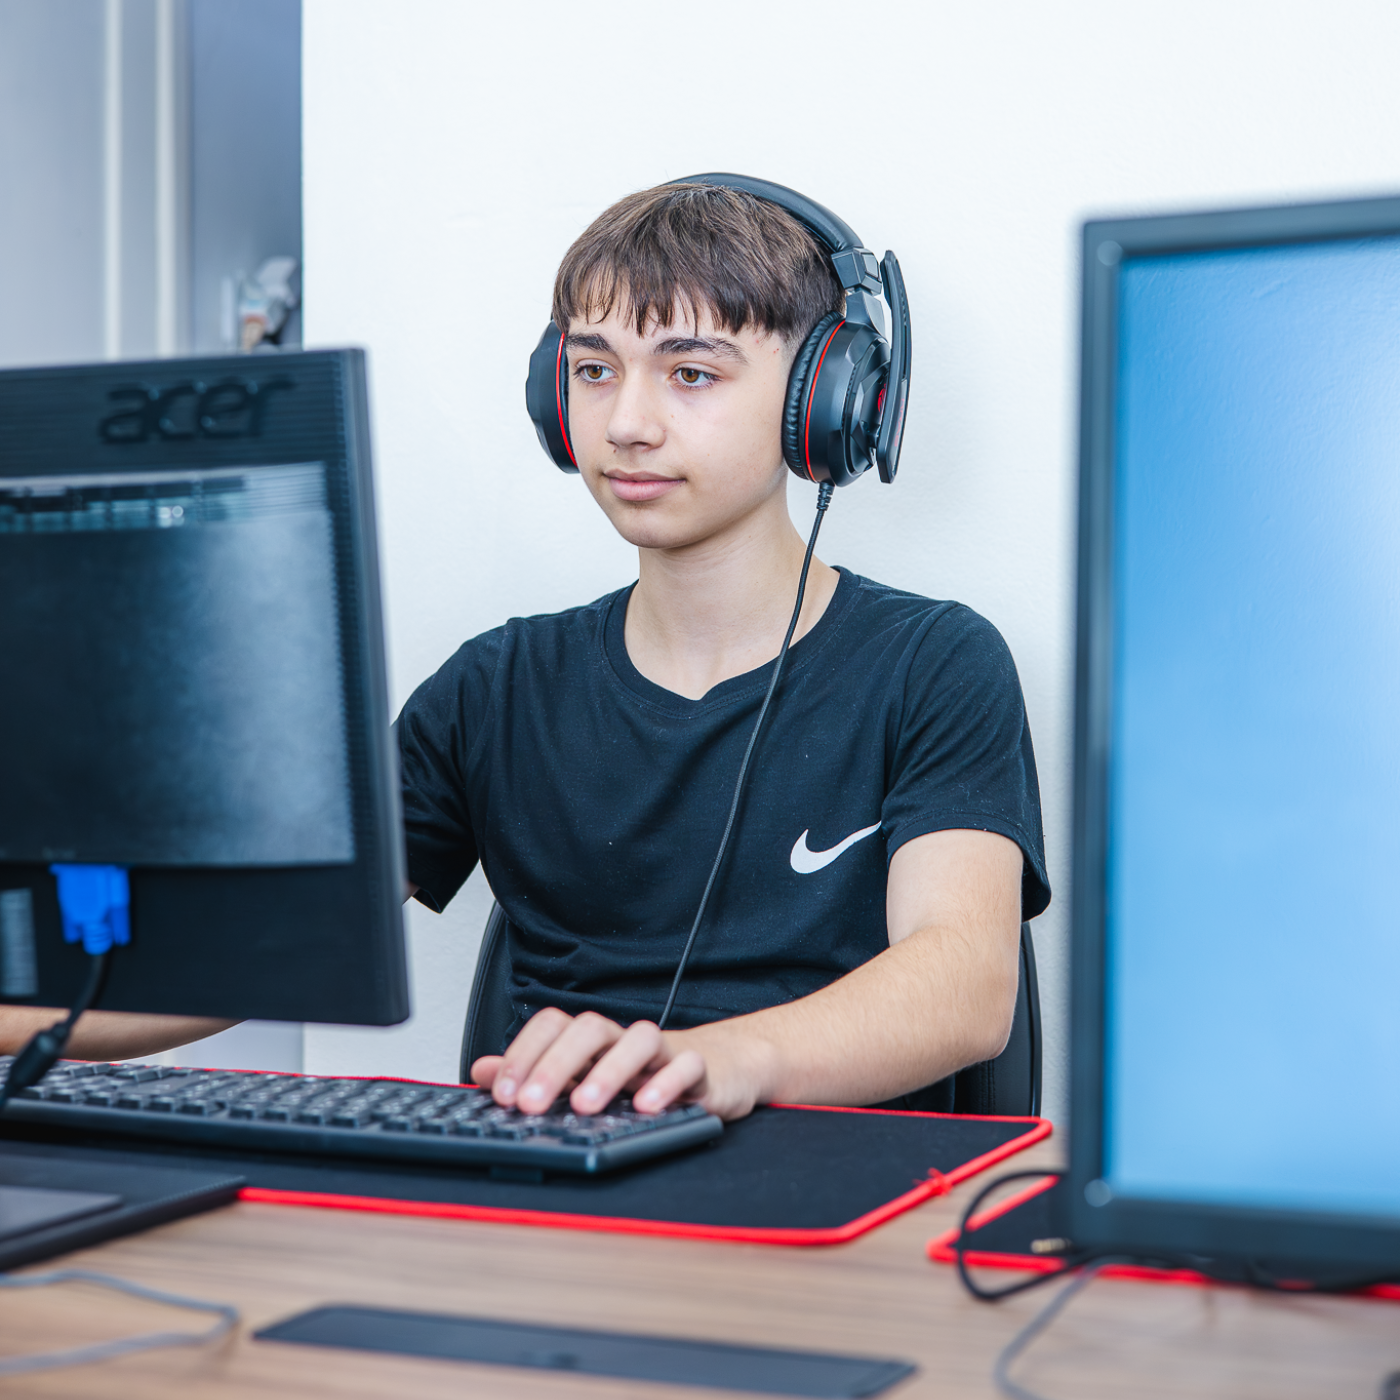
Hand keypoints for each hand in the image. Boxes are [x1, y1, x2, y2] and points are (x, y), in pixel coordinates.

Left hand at [470, 1009, 766, 1121]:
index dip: (524, 1054)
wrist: (721, 1068)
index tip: (504, 1094)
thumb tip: (483, 1071)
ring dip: (608, 1071)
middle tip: (531, 1104)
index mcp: (592, 1040)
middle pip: (589, 1028)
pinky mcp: (700, 1070)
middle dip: (555, 1064)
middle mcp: (623, 1039)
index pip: (552, 1025)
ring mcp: (663, 1052)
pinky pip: (687, 1067)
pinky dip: (667, 1084)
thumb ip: (535, 1073)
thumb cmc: (646, 1076)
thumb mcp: (585, 1077)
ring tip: (585, 1106)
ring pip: (638, 1039)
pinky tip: (646, 1107)